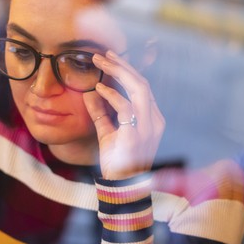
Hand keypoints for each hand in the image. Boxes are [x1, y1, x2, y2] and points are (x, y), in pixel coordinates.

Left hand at [83, 51, 164, 179]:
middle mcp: (154, 122)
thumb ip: (101, 114)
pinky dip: (113, 94)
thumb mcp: (108, 134)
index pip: (143, 88)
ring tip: (101, 63)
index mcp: (152, 120)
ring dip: (119, 72)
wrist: (122, 188)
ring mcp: (147, 129)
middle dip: (123, 65)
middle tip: (103, 55)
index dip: (127, 70)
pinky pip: (126, 108)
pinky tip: (99, 88)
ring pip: (139, 89)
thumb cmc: (117, 163)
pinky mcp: (135, 136)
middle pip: (142, 84)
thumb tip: (89, 95)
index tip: (110, 59)